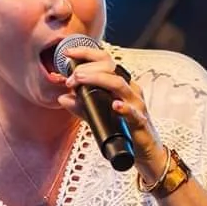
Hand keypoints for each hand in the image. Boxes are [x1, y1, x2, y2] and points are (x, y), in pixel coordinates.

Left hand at [47, 45, 167, 180]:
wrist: (144, 151)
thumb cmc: (124, 129)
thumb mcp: (99, 115)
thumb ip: (81, 106)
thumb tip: (62, 98)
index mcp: (120, 84)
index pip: (105, 61)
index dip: (87, 53)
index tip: (68, 53)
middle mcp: (129, 89)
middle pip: (111, 68)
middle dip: (88, 69)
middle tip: (71, 77)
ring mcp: (136, 104)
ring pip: (119, 85)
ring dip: (98, 80)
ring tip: (80, 81)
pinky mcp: (140, 121)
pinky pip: (133, 113)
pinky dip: (124, 108)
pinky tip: (115, 106)